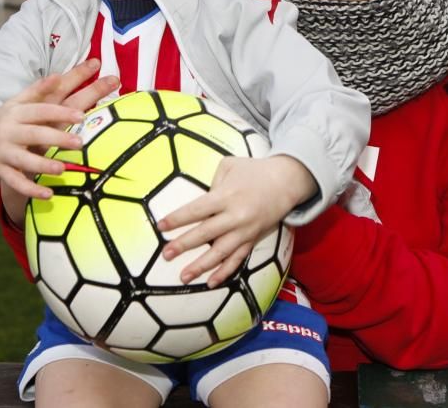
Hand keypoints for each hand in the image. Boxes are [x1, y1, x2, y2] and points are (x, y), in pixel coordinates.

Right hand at [0, 59, 118, 202]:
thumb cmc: (8, 118)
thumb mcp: (19, 101)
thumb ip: (40, 89)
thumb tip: (60, 75)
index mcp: (16, 112)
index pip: (40, 111)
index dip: (60, 113)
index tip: (81, 116)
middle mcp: (7, 132)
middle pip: (34, 135)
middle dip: (57, 139)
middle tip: (80, 142)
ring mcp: (2, 153)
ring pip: (23, 160)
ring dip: (43, 165)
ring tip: (63, 169)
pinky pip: (15, 182)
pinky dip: (31, 189)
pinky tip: (48, 194)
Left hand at [157, 155, 315, 287]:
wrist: (286, 181)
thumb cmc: (254, 170)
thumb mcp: (230, 165)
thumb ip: (212, 181)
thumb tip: (201, 204)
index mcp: (226, 196)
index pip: (197, 210)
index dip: (178, 219)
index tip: (161, 227)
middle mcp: (235, 216)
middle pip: (205, 233)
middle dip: (184, 244)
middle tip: (166, 254)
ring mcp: (245, 230)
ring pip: (220, 252)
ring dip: (201, 266)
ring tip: (183, 275)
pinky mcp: (253, 239)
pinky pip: (238, 259)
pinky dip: (224, 272)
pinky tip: (210, 282)